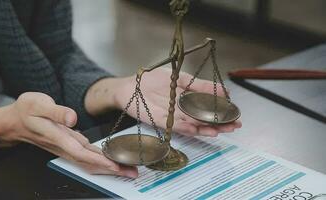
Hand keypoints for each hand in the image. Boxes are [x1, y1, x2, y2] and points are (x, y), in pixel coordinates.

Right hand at [0, 92, 137, 177]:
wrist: (14, 121)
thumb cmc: (26, 111)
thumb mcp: (38, 104)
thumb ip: (56, 112)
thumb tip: (73, 118)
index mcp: (58, 136)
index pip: (81, 152)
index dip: (99, 160)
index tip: (116, 165)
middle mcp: (63, 145)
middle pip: (90, 162)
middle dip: (111, 169)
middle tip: (131, 173)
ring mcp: (66, 147)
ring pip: (89, 161)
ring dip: (108, 167)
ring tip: (126, 170)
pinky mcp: (68, 145)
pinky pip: (86, 156)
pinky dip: (100, 160)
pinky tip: (110, 161)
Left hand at [115, 68, 241, 136]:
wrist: (131, 85)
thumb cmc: (152, 79)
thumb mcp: (180, 77)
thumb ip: (200, 85)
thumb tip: (224, 90)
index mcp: (189, 98)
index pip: (209, 107)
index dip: (223, 111)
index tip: (235, 114)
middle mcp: (183, 109)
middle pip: (204, 119)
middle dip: (220, 123)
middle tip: (234, 126)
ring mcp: (173, 116)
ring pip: (193, 125)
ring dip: (207, 129)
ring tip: (219, 130)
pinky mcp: (162, 121)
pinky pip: (176, 126)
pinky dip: (187, 128)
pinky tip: (197, 129)